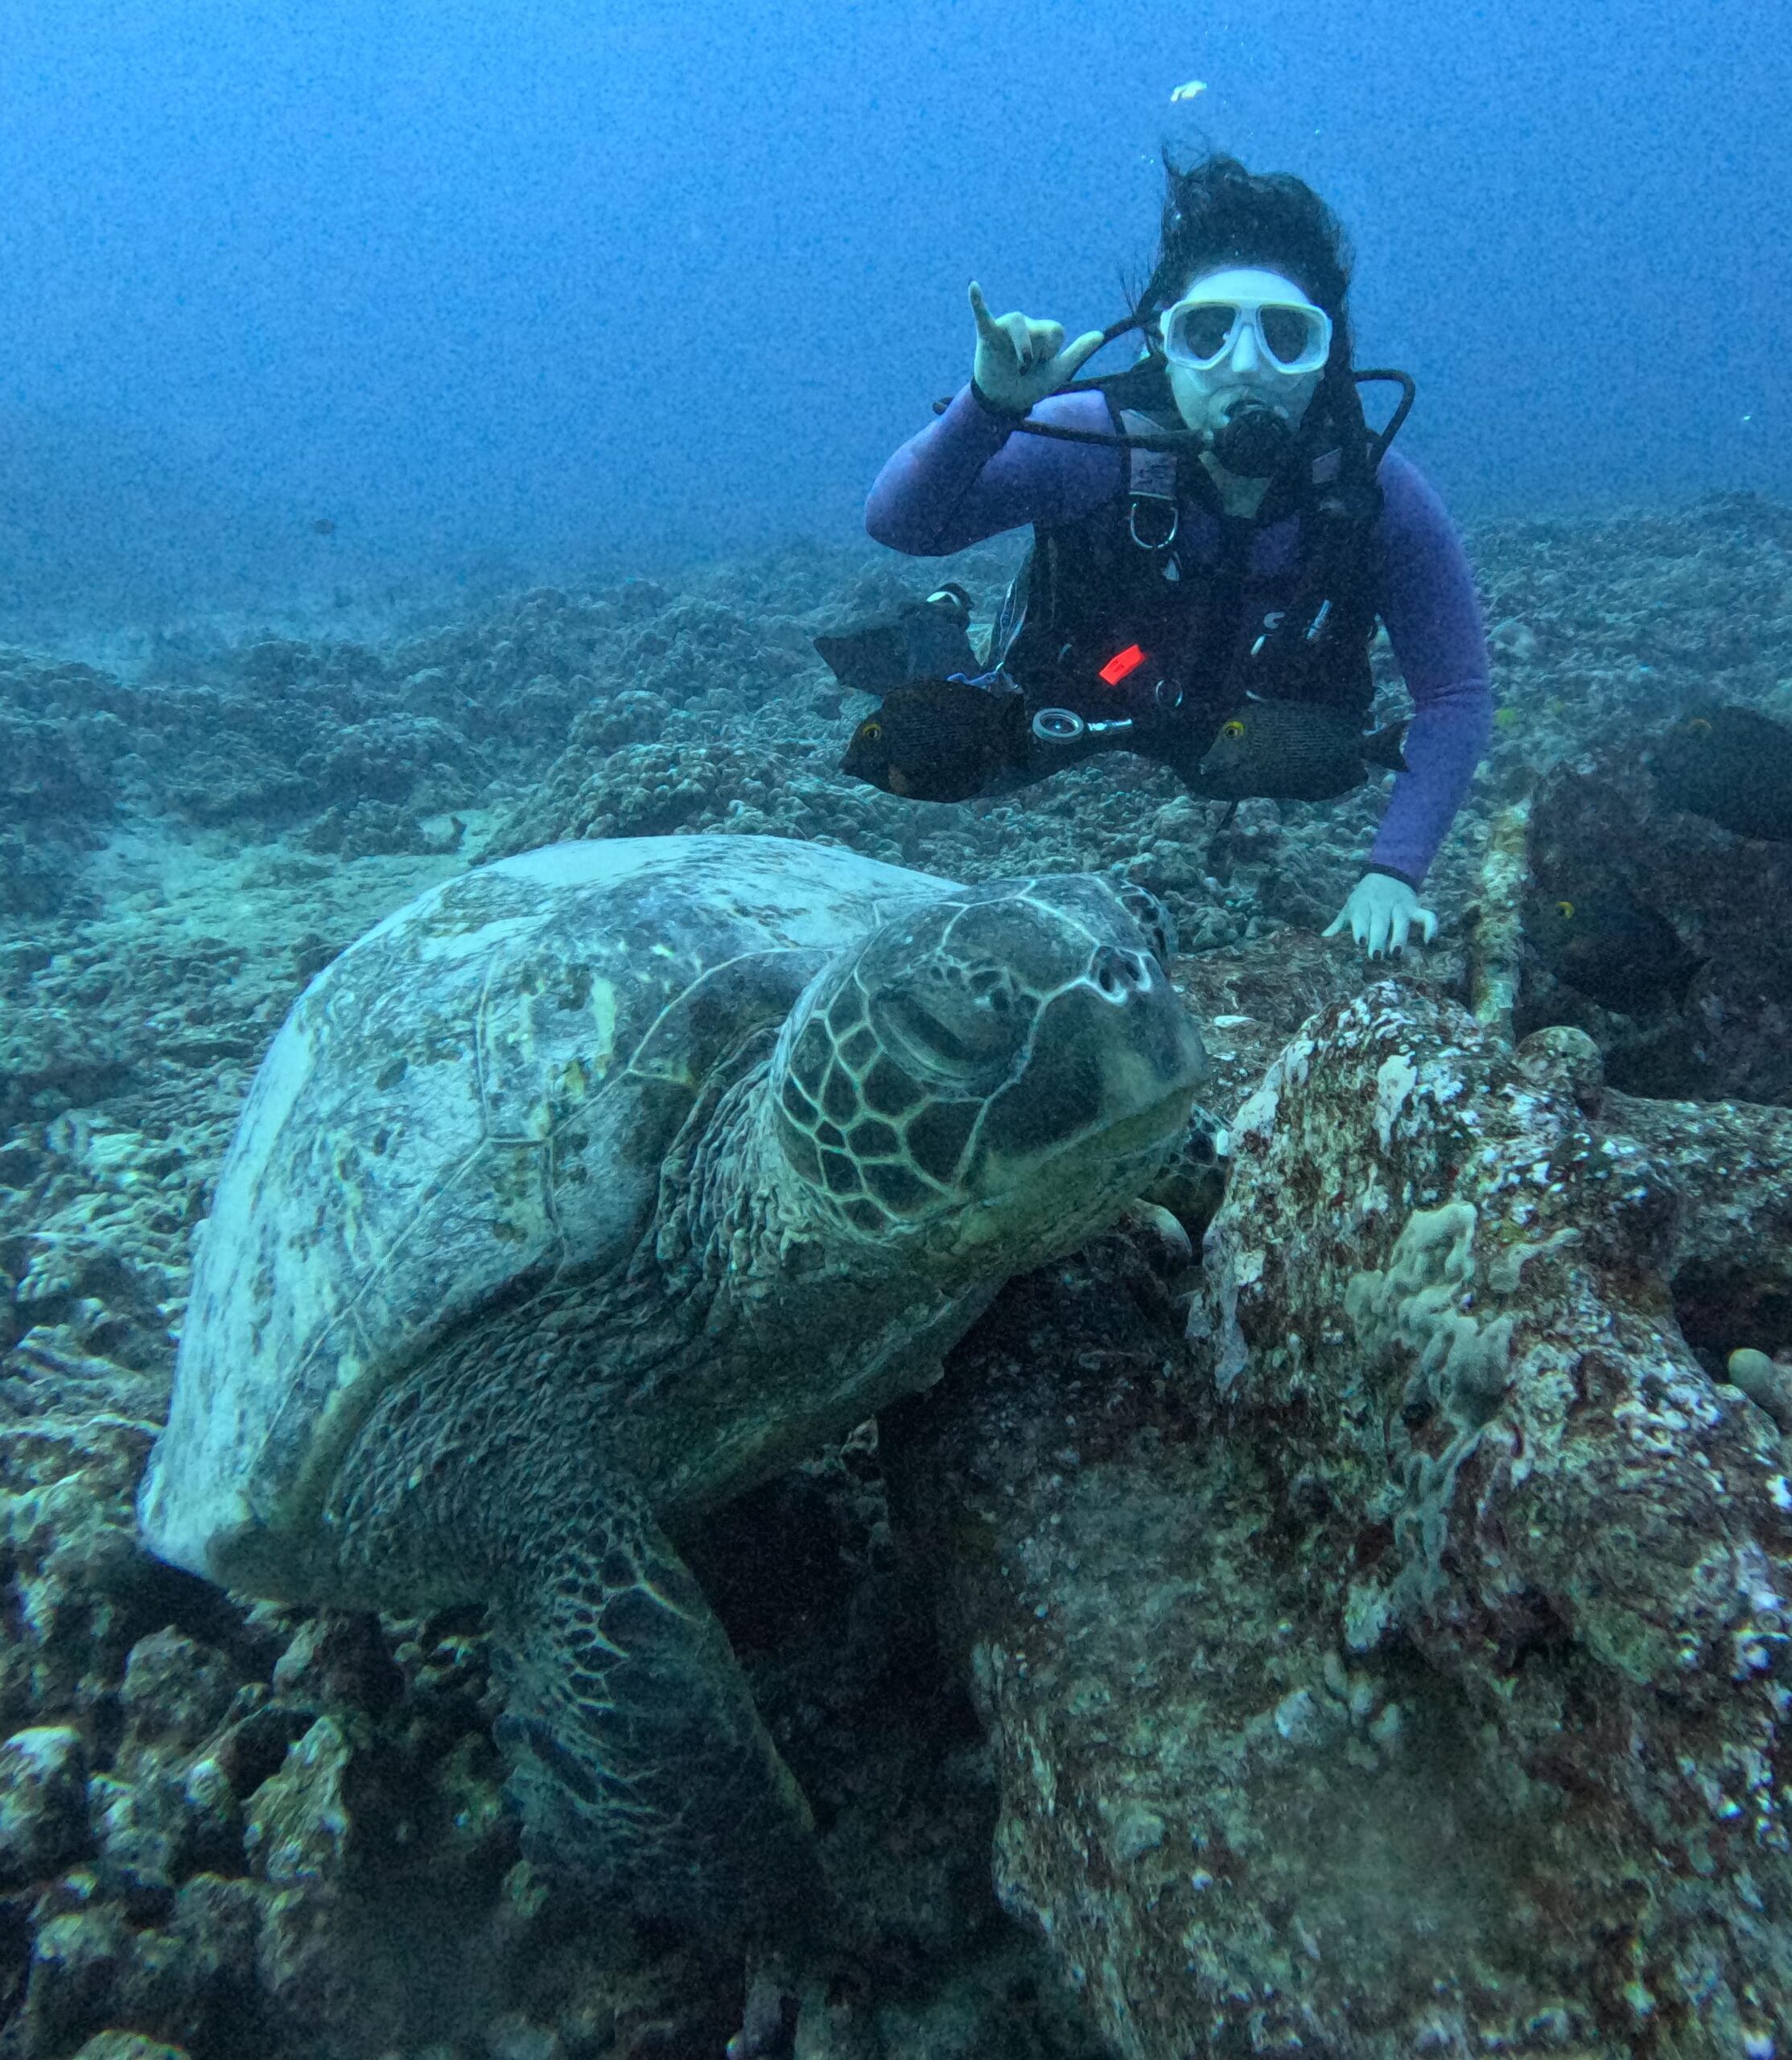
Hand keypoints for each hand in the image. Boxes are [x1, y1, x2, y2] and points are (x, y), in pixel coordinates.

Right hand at [969, 281, 1103, 415]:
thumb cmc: (1031, 385)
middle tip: (1025, 369)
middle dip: (1037, 355)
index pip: (1056, 329)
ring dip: (1024, 347)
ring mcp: (1004, 329)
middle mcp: (1025, 325)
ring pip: (1018, 322)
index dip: (1053, 351)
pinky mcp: (987, 335)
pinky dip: (977, 302)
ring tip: (1022, 365)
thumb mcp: (1058, 371)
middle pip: (1039, 328)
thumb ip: (1078, 352)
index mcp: (1041, 331)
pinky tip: (973, 287)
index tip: (1043, 365)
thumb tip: (1100, 335)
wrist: (1006, 402)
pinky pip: (982, 315)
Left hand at [1323, 873, 1437, 958]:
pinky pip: (1427, 916)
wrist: (1387, 874)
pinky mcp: (1415, 908)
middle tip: (1376, 956)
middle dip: (1378, 938)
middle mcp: (1382, 904)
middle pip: (1381, 921)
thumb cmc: (1363, 899)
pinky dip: (1430, 926)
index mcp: (1363, 904)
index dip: (1361, 928)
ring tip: (1396, 953)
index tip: (1360, 942)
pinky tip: (1428, 941)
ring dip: (1399, 936)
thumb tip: (1322, 939)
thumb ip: (1338, 924)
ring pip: (1402, 921)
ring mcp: (1400, 906)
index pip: (1361, 916)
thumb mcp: (1350, 908)